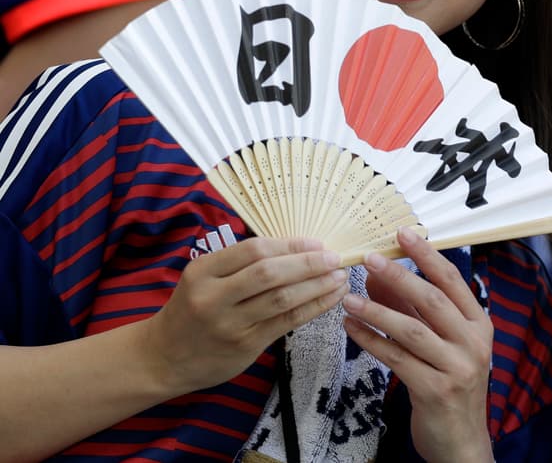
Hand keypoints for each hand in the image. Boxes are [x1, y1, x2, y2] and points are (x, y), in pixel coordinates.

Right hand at [145, 237, 348, 394]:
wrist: (163, 357)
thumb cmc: (193, 308)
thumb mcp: (204, 278)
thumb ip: (240, 264)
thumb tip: (297, 247)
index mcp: (202, 272)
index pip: (253, 250)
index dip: (289, 245)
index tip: (316, 242)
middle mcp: (213, 297)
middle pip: (269, 273)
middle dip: (308, 263)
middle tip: (335, 258)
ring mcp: (229, 324)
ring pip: (282, 299)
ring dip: (317, 286)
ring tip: (340, 278)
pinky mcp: (244, 346)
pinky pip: (286, 322)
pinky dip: (313, 308)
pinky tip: (330, 299)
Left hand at [343, 229, 493, 462]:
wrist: (461, 440)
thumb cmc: (450, 384)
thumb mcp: (442, 343)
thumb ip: (415, 310)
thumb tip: (382, 274)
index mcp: (479, 324)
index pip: (453, 280)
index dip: (427, 255)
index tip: (403, 233)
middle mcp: (473, 342)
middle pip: (433, 300)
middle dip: (399, 276)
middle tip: (369, 259)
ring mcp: (457, 367)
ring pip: (412, 329)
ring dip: (377, 310)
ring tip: (348, 298)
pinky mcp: (435, 390)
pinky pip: (397, 359)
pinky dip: (372, 340)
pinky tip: (352, 328)